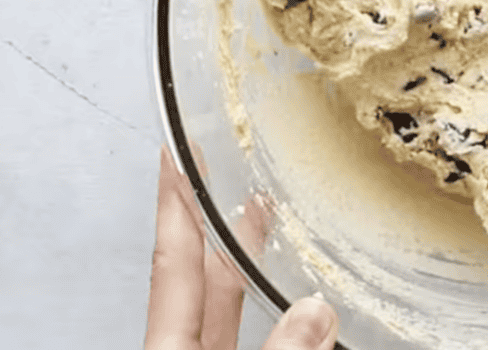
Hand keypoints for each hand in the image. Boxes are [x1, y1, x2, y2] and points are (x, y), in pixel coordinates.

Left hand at [146, 146, 339, 349]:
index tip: (172, 157)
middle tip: (230, 176)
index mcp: (172, 349)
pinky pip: (257, 334)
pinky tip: (301, 307)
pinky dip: (277, 311)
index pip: (173, 261)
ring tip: (269, 224)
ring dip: (252, 265)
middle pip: (201, 277)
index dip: (173, 204)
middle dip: (219, 222)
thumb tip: (315, 312)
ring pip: (229, 307)